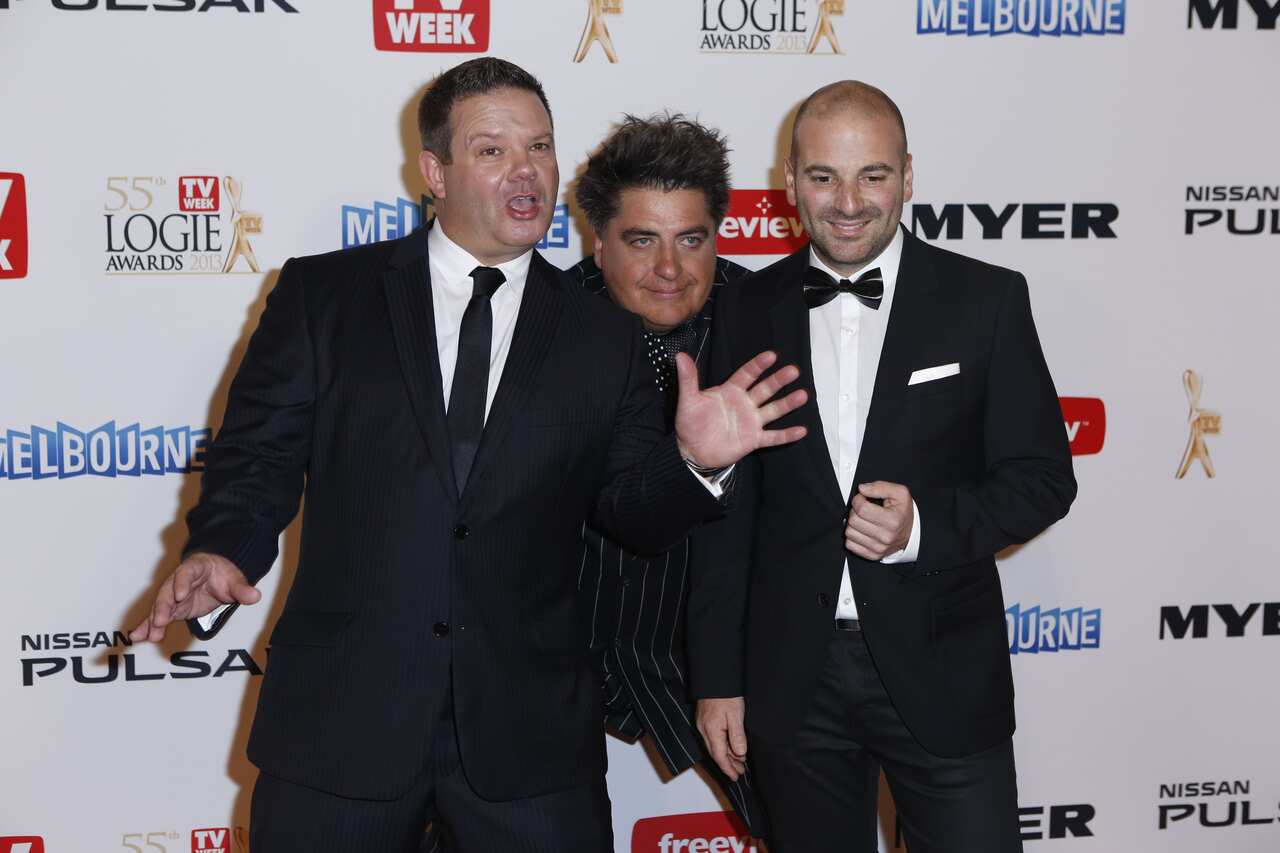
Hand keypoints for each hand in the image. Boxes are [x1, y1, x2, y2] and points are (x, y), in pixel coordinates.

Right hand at [128, 552, 259, 642]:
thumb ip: (242, 589)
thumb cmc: (223, 574)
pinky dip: (147, 627)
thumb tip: (255, 596)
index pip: (186, 574)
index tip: (180, 595)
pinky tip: (137, 637)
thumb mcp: (234, 579)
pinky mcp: (172, 609)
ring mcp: (173, 596)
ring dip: (152, 621)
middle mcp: (178, 581)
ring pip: (160, 607)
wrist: (215, 574)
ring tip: (147, 636)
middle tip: (159, 621)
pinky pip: (158, 618)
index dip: (181, 583)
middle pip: (167, 592)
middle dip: (162, 607)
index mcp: (194, 568)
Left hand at [674, 350, 807, 468]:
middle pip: (765, 389)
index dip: (758, 365)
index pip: (747, 375)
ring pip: (773, 410)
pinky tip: (801, 430)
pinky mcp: (753, 439)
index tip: (772, 355)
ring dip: (787, 403)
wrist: (691, 451)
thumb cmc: (690, 423)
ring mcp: (751, 422)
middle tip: (793, 370)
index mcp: (730, 391)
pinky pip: (773, 437)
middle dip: (779, 380)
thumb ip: (688, 379)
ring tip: (802, 395)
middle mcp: (744, 404)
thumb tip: (680, 356)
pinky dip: (786, 435)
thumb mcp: (688, 400)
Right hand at [696, 696, 747, 780]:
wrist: (714, 679)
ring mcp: (703, 725)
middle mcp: (704, 730)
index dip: (728, 768)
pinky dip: (723, 745)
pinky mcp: (704, 720)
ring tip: (739, 762)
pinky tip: (731, 746)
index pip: (719, 756)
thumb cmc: (725, 695)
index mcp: (711, 731)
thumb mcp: (736, 715)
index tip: (735, 777)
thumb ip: (737, 736)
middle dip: (728, 764)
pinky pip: (713, 738)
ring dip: (727, 755)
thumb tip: (740, 754)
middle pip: (716, 753)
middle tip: (740, 771)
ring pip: (715, 746)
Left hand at [845, 481, 913, 559]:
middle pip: (853, 520)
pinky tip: (862, 530)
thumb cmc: (903, 513)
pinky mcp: (872, 555)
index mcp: (892, 521)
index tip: (863, 498)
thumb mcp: (899, 494)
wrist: (912, 533)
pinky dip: (853, 536)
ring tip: (863, 519)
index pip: (861, 508)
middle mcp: (885, 537)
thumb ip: (880, 487)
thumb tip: (862, 489)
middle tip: (863, 508)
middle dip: (855, 510)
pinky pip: (850, 544)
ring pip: (849, 532)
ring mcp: (878, 548)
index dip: (858, 499)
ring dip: (853, 523)